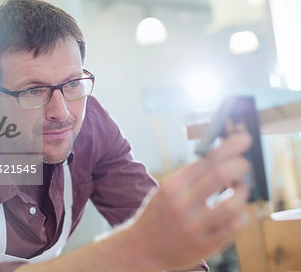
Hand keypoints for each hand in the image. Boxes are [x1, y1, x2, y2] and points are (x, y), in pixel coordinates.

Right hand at [124, 132, 252, 270]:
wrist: (141, 248)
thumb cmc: (156, 215)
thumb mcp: (165, 191)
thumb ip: (189, 177)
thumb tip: (220, 158)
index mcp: (171, 186)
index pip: (205, 160)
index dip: (229, 147)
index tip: (244, 139)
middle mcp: (181, 205)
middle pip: (220, 176)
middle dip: (240, 165)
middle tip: (245, 164)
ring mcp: (194, 226)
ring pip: (232, 204)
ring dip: (243, 192)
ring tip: (241, 190)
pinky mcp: (205, 245)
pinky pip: (235, 228)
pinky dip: (243, 216)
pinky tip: (238, 212)